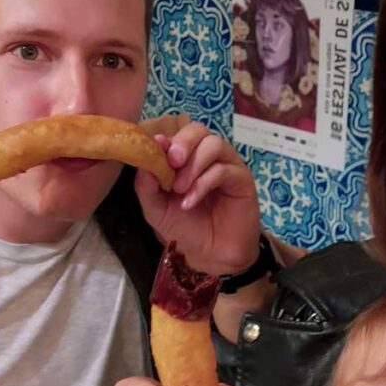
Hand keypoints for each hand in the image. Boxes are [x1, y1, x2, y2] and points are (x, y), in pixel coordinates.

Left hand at [136, 122, 261, 276]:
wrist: (210, 256)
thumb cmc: (185, 229)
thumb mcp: (157, 208)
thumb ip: (147, 185)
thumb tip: (143, 158)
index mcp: (187, 159)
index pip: (178, 135)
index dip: (166, 138)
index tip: (156, 149)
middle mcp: (208, 157)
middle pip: (199, 130)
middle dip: (183, 143)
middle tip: (172, 162)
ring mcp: (227, 166)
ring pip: (214, 144)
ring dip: (193, 164)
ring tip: (180, 189)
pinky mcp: (242, 180)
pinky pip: (224, 170)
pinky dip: (203, 183)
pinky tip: (190, 202)